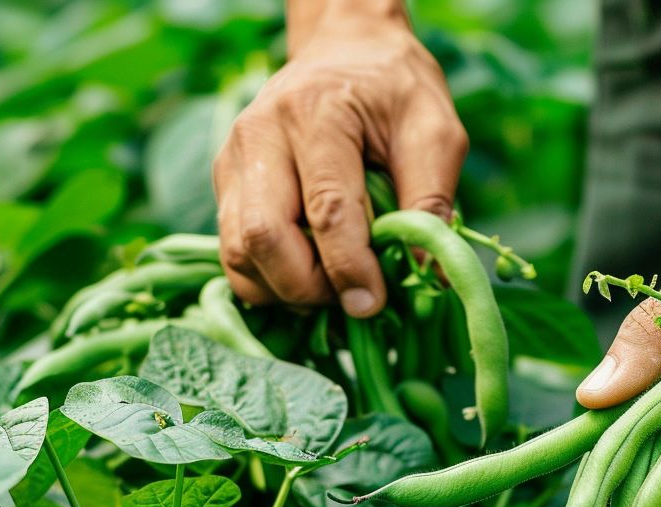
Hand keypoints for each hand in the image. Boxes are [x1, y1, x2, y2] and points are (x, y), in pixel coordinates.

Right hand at [212, 13, 466, 315]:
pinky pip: (233, 252)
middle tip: (351, 297)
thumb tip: (426, 274)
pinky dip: (268, 281)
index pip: (326, 210)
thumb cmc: (396, 92)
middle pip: (263, 237)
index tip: (374, 302)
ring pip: (238, 253)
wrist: (347, 51)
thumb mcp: (435, 133)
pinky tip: (307, 276)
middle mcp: (260, 135)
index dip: (349, 269)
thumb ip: (431, 201)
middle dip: (308, 286)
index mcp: (316, 114)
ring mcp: (232, 160)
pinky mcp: (225, 184)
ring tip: (330, 288)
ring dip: (284, 290)